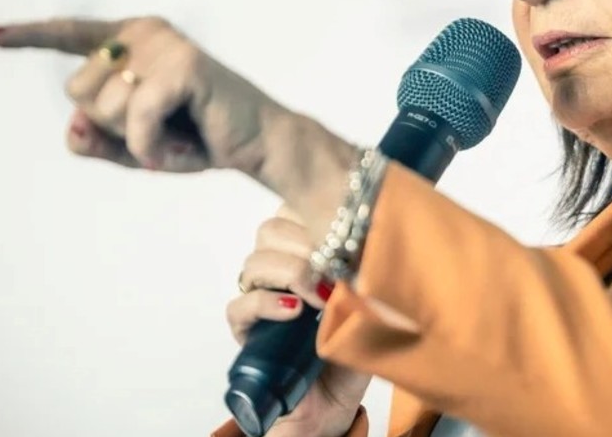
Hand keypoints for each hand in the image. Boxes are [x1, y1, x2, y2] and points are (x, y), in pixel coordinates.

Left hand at [0, 17, 277, 173]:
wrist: (257, 145)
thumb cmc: (196, 138)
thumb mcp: (133, 145)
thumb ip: (96, 139)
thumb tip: (72, 128)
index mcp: (131, 42)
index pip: (70, 36)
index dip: (26, 36)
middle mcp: (144, 34)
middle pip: (78, 90)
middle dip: (110, 125)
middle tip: (160, 130)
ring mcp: (162, 46)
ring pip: (102, 107)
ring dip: (134, 138)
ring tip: (175, 135)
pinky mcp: (182, 66)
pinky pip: (135, 118)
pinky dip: (149, 145)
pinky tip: (176, 149)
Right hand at [229, 213, 371, 436]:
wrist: (337, 401)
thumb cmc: (356, 346)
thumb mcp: (372, 301)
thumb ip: (368, 269)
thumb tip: (370, 239)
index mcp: (308, 252)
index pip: (295, 210)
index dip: (313, 212)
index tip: (344, 230)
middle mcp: (281, 270)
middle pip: (271, 230)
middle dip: (303, 242)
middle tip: (332, 265)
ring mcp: (261, 298)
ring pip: (255, 263)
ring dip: (291, 272)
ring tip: (319, 296)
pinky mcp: (247, 331)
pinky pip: (239, 306)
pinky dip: (265, 303)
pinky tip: (293, 311)